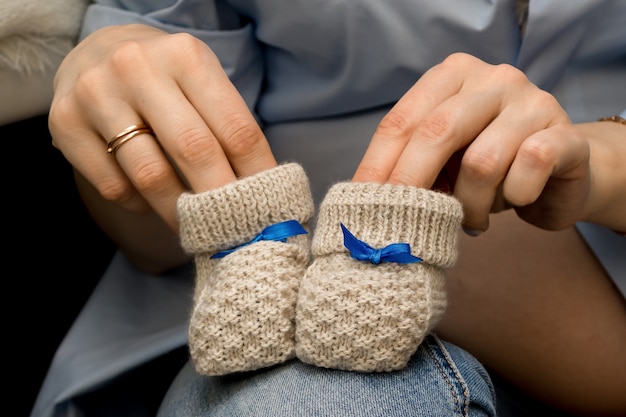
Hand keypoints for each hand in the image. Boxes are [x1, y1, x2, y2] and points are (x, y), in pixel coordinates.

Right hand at [49, 24, 275, 230]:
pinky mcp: (63, 123)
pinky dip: (141, 204)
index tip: (269, 208)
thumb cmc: (167, 79)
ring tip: (197, 224)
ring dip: (180, 212)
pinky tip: (151, 200)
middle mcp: (137, 68)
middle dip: (222, 199)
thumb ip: (228, 128)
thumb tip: (261, 191)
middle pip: (194, 152)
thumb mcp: (202, 83)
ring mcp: (95, 94)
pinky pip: (114, 187)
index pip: (236, 129)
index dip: (257, 175)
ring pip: (150, 176)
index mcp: (185, 56)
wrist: (98, 54)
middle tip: (238, 230)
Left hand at [354, 52, 591, 231]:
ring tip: (471, 218)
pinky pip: (528, 170)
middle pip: (436, 132)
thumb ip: (413, 164)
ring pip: (482, 162)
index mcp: (451, 76)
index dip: (376, 166)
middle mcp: (493, 79)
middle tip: (402, 223)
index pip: (401, 121)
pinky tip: (516, 201)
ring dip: (470, 204)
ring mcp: (533, 101)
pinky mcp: (566, 133)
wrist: (562, 169)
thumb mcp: (444, 159)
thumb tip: (365, 198)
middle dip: (412, 184)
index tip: (360, 203)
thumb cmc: (491, 166)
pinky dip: (515, 196)